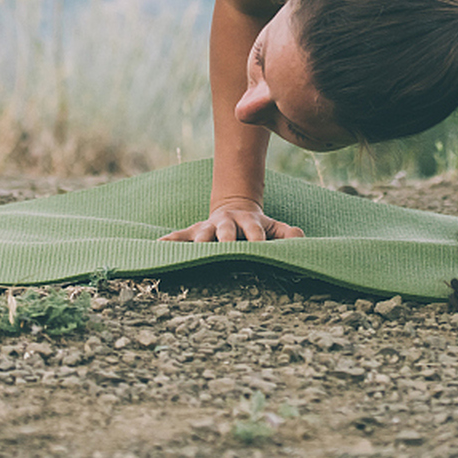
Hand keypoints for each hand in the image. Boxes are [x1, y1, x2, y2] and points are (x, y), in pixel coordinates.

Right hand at [161, 199, 304, 242]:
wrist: (235, 209)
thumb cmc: (258, 227)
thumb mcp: (274, 227)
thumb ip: (287, 233)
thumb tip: (300, 238)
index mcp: (248, 222)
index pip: (254, 229)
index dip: (257, 236)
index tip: (260, 245)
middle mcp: (226, 223)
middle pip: (225, 230)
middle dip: (224, 237)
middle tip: (224, 246)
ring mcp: (208, 227)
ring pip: (201, 233)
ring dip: (198, 241)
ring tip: (195, 248)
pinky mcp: (193, 232)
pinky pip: (179, 237)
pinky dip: (168, 241)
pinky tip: (157, 246)